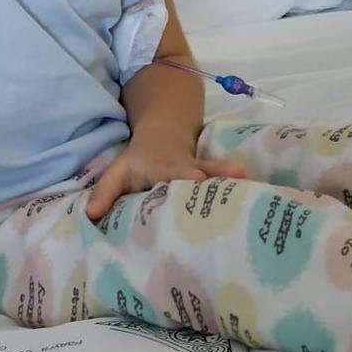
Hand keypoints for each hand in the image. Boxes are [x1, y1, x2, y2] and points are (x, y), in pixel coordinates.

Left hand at [85, 133, 245, 220]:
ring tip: (249, 177)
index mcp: (162, 167)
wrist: (164, 136)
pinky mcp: (213, 177)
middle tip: (235, 175)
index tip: (194, 176)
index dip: (184, 173)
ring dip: (231, 176)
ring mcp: (202, 170)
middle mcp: (185, 168)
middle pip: (202, 170)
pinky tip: (261, 191)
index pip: (173, 171)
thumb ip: (106, 191)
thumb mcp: (119, 172)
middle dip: (215, 174)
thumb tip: (91, 215)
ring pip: (217, 172)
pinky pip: (226, 180)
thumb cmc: (139, 161)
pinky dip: (240, 184)